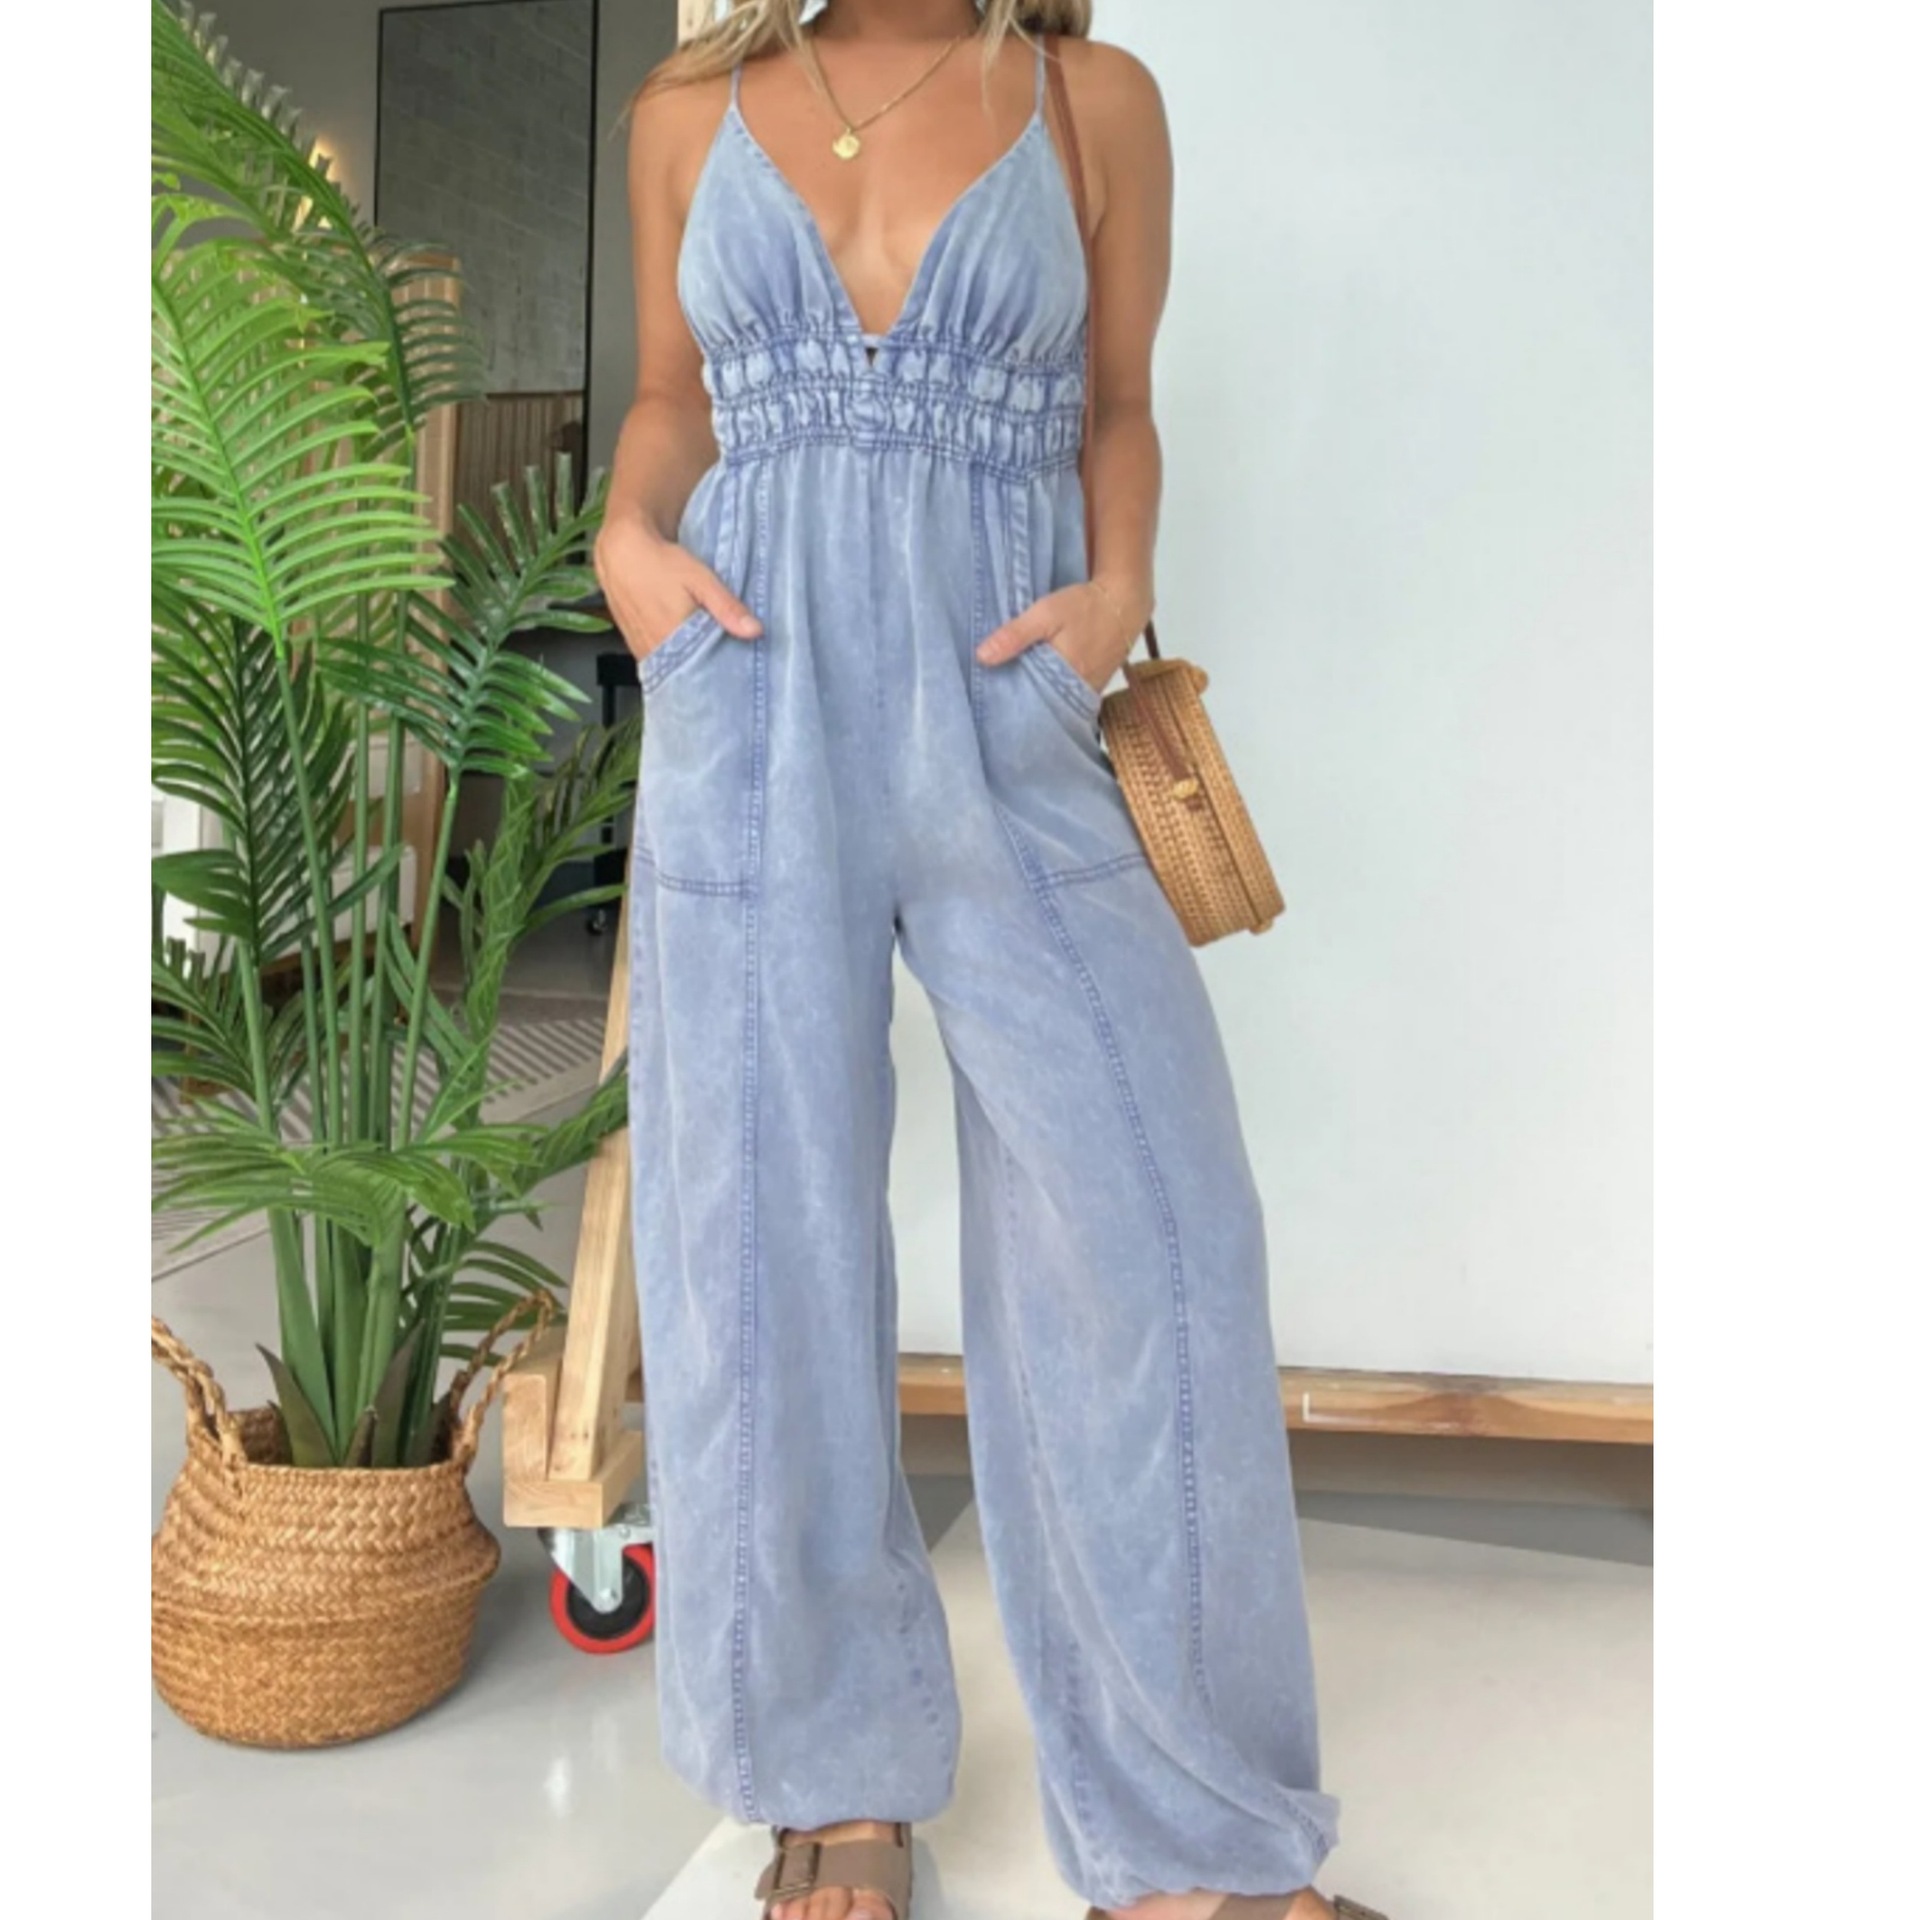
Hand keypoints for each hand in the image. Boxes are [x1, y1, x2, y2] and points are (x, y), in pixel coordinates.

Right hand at [593, 507, 761, 662]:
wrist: (622, 551)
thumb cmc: (661, 563)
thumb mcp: (700, 580)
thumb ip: (726, 607)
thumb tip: (755, 631)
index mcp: (672, 638)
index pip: (702, 671)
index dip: (720, 674)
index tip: (737, 674)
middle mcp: (654, 650)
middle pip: (687, 672)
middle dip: (707, 670)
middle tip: (727, 667)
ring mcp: (642, 649)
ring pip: (672, 668)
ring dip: (689, 665)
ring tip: (709, 658)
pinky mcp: (635, 644)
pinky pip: (659, 660)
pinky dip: (674, 658)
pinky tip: (686, 649)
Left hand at [974, 575, 1147, 694]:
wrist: (1125, 601)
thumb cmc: (1084, 605)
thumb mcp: (1045, 612)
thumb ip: (1015, 635)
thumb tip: (982, 657)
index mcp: (1064, 677)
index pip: (1029, 703)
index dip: (1009, 703)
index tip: (990, 701)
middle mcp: (1078, 691)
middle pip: (1042, 706)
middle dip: (1022, 704)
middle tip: (997, 699)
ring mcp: (1089, 691)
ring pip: (1055, 702)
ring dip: (1037, 698)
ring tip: (1013, 694)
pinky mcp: (1094, 686)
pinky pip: (1068, 696)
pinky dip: (1054, 691)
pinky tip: (1038, 684)